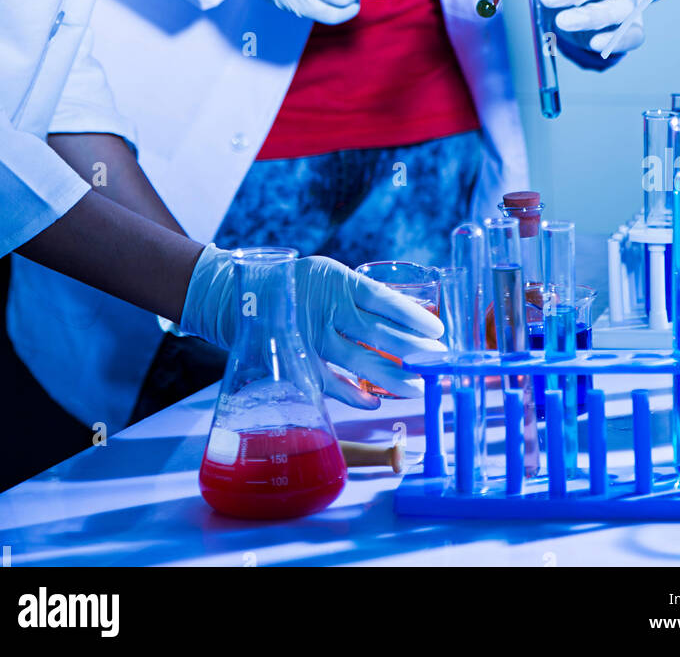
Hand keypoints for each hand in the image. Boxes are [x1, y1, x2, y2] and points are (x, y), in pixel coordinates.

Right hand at [179, 248, 444, 409]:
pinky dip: (353, 395)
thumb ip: (357, 295)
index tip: (437, 329)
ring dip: (391, 377)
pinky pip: (329, 382)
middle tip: (438, 361)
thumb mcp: (328, 276)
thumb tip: (402, 315)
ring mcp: (311, 338)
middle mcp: (326, 310)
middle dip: (412, 349)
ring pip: (358, 362)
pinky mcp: (297, 360)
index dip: (412, 316)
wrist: (241, 296)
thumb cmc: (295, 284)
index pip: (383, 299)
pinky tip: (374, 402)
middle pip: (377, 334)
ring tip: (417, 386)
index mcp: (337, 283)